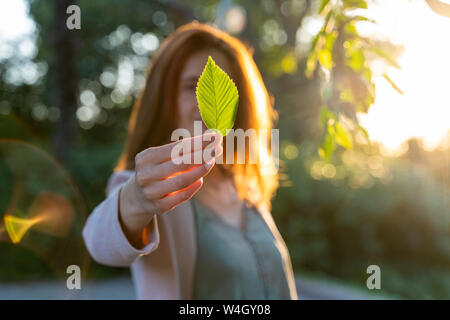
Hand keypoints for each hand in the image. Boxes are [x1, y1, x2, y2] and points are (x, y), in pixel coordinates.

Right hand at [118, 133, 222, 247]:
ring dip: (200, 171)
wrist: (135, 196)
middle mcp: (146, 175)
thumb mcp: (160, 157)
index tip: (215, 137)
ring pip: (182, 181)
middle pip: (180, 163)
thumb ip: (181, 150)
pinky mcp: (158, 206)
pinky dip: (193, 187)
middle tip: (217, 148)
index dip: (198, 142)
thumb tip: (211, 139)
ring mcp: (151, 192)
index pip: (177, 148)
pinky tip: (201, 179)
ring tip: (211, 162)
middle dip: (202, 154)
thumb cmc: (156, 170)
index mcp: (146, 158)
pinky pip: (181, 197)